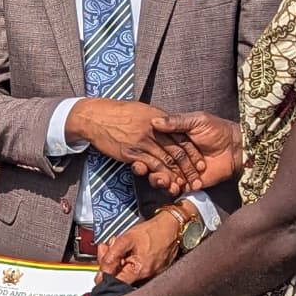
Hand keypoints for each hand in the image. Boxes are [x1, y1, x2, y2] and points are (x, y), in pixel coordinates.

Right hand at [66, 99, 187, 173]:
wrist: (95, 116)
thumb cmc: (117, 112)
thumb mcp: (142, 109)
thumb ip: (157, 118)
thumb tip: (167, 126)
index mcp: (159, 118)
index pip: (181, 136)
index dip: (192, 151)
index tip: (199, 162)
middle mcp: (154, 130)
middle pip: (178, 150)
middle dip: (189, 167)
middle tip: (196, 178)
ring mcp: (144, 141)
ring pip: (167, 160)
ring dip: (177, 175)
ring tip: (184, 186)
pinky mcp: (133, 152)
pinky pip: (152, 165)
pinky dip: (161, 176)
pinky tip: (167, 183)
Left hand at [98, 208, 184, 285]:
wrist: (172, 225)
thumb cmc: (153, 231)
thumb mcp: (127, 239)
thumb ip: (112, 255)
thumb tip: (102, 271)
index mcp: (140, 271)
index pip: (116, 283)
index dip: (105, 277)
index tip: (99, 274)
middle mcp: (148, 277)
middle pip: (121, 278)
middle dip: (110, 265)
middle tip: (107, 250)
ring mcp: (153, 275)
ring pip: (128, 273)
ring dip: (119, 261)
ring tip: (119, 246)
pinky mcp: (156, 271)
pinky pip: (138, 270)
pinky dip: (129, 261)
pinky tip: (128, 250)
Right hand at [141, 114, 242, 191]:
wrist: (236, 148)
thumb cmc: (217, 130)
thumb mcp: (196, 121)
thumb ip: (176, 122)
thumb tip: (153, 121)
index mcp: (171, 140)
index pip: (152, 148)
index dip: (143, 155)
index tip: (137, 160)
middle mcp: (173, 156)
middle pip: (154, 165)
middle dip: (148, 170)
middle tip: (146, 171)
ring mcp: (180, 170)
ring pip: (163, 178)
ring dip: (160, 181)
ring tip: (165, 181)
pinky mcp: (189, 183)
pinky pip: (177, 188)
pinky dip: (173, 189)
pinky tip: (176, 187)